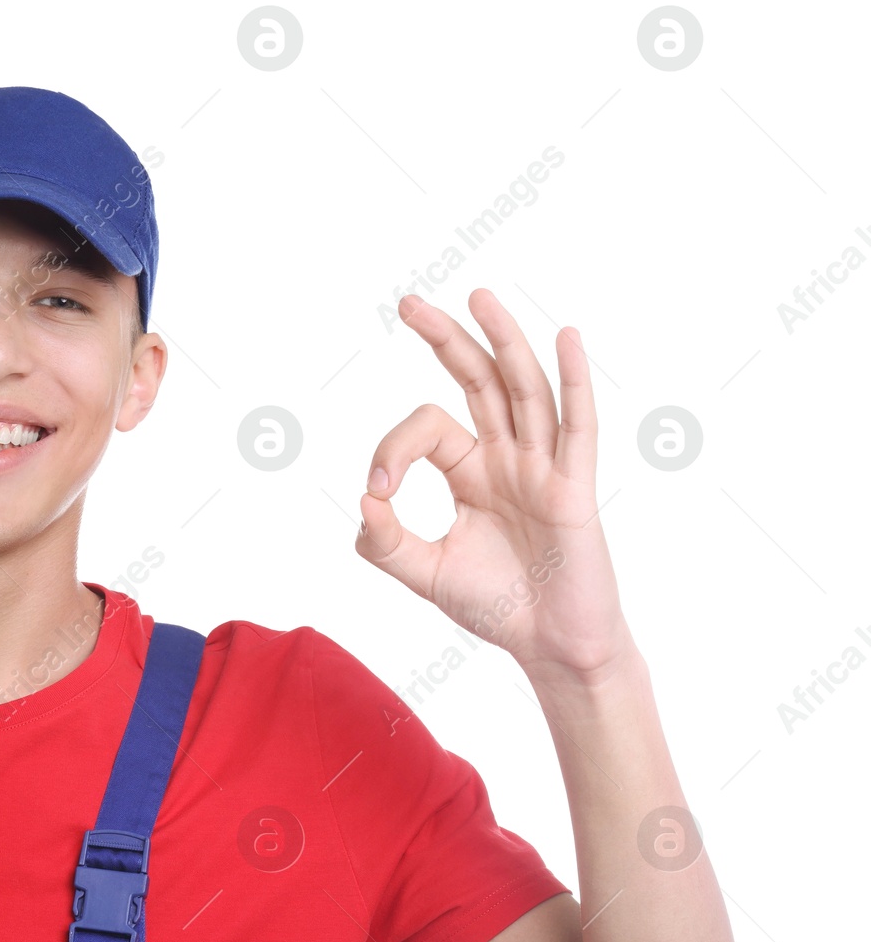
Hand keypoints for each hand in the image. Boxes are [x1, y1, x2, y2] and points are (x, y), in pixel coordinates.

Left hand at [355, 288, 634, 681]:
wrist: (549, 646)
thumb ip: (386, 542)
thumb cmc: (496, 605)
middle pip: (478, 382)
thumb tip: (364, 498)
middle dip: (446, 340)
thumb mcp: (424, 574)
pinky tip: (567, 338)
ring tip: (478, 295)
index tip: (378, 493)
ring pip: (524, 390)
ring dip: (503, 341)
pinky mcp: (574, 489)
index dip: (393, 449)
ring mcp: (544, 468)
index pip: (428, 428)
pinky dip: (574, 381)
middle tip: (408, 303)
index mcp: (470, 471)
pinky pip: (577, 427)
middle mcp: (508, 458)